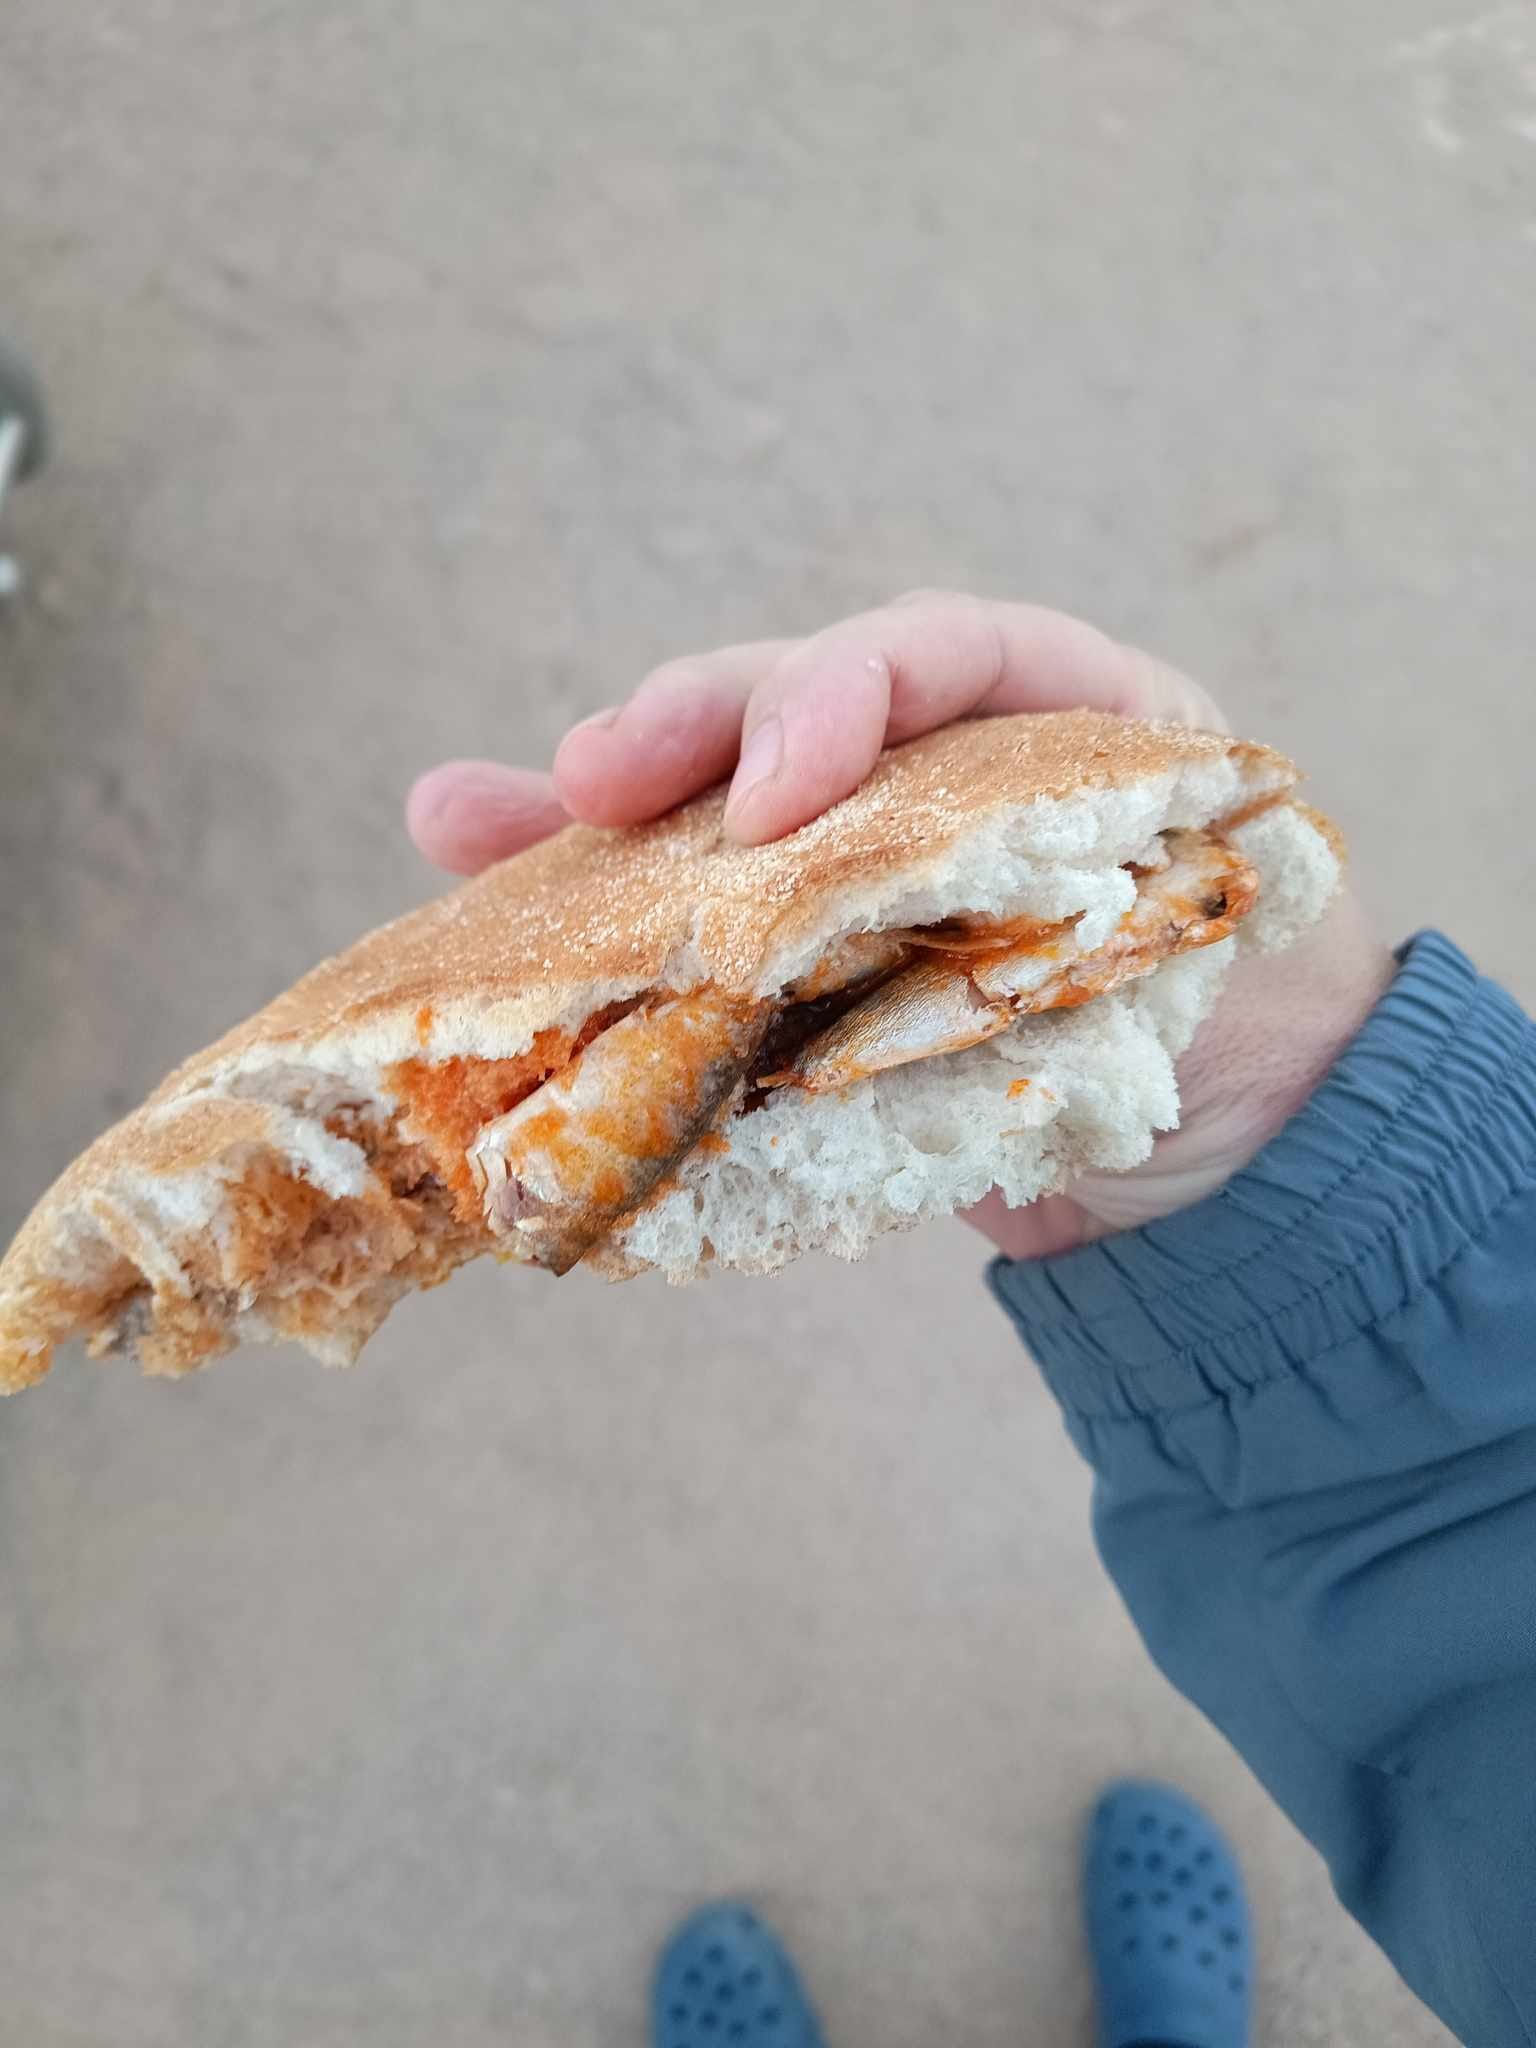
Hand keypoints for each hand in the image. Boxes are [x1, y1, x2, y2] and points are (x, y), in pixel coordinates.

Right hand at [407, 592, 1393, 1259]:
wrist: (1246, 1170)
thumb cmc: (1258, 1039)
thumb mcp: (1214, 961)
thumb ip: (1087, 920)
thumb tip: (928, 948)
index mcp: (1081, 719)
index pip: (943, 655)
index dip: (845, 698)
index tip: (775, 801)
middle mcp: (959, 768)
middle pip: (804, 708)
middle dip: (696, 729)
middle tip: (594, 778)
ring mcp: (875, 860)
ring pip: (718, 805)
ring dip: (588, 810)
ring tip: (455, 814)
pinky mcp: (815, 957)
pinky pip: (693, 912)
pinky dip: (588, 899)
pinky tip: (469, 861)